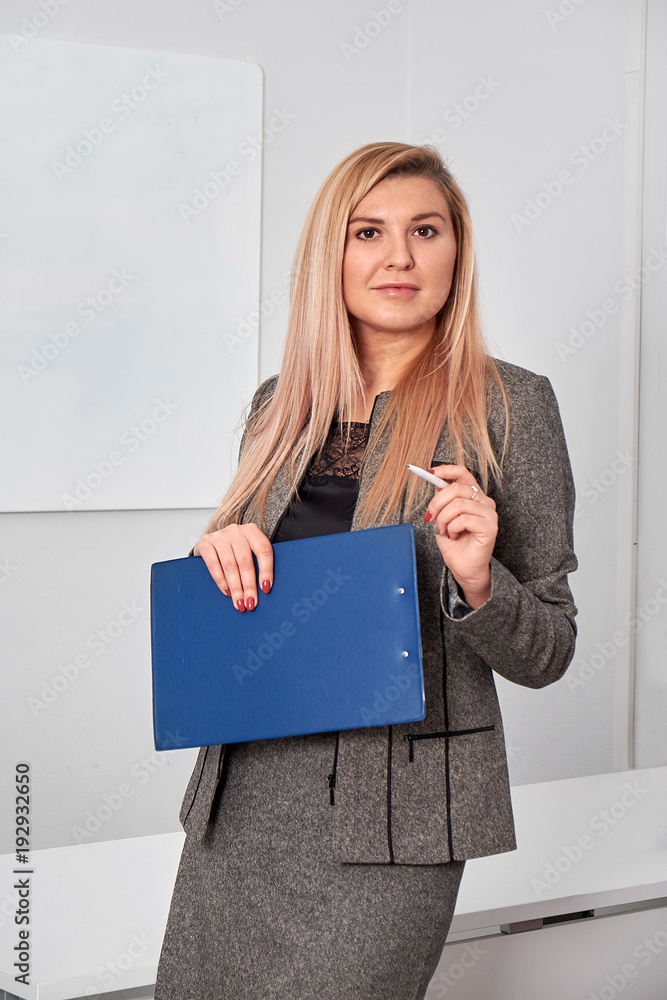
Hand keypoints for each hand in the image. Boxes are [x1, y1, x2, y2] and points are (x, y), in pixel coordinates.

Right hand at [194, 523, 272, 611]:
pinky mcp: (205, 543)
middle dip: (249, 586)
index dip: (266, 570)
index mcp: (252, 531)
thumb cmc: (237, 550)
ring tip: (239, 603)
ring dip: (235, 588)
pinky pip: (214, 565)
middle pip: (245, 562)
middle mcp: (236, 531)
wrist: (213, 541)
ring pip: (230, 566)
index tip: (266, 588)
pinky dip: (221, 581)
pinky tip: (227, 592)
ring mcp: (219, 536)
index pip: (263, 550)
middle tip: (251, 603)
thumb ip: (257, 562)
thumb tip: (265, 588)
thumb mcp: (249, 550)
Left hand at [423, 464, 497, 607]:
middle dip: (436, 503)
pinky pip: (463, 519)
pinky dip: (452, 528)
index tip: (429, 473)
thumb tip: (434, 479)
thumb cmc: (455, 543)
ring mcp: (489, 514)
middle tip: (431, 517)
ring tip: (444, 530)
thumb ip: (441, 498)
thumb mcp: (443, 516)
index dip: (445, 470)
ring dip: (443, 519)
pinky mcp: (490, 527)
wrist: (464, 568)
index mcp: (474, 495)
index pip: (462, 472)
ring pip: (457, 504)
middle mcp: (485, 501)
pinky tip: (454, 536)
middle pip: (455, 488)